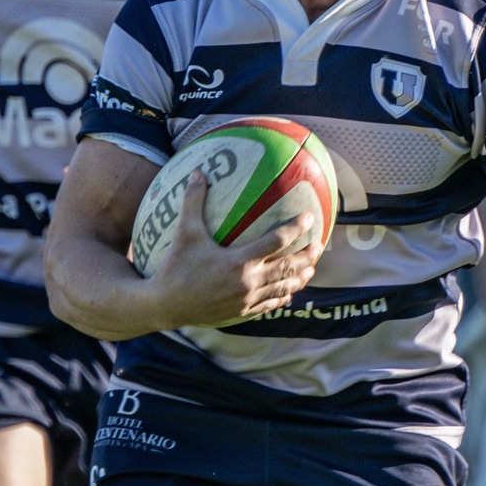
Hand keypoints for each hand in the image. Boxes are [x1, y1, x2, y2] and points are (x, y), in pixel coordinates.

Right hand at [147, 173, 321, 327]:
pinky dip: (282, 297)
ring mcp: (247, 300)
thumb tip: (197, 172)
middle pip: (288, 268)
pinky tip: (289, 292)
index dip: (294, 229)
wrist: (166, 306)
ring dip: (300, 278)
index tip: (308, 218)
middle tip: (319, 244)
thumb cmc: (175, 267)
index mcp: (238, 262)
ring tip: (311, 269)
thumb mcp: (184, 233)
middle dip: (307, 256)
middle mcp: (248, 282)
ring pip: (283, 289)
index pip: (275, 242)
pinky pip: (269, 304)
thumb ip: (192, 202)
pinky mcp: (242, 313)